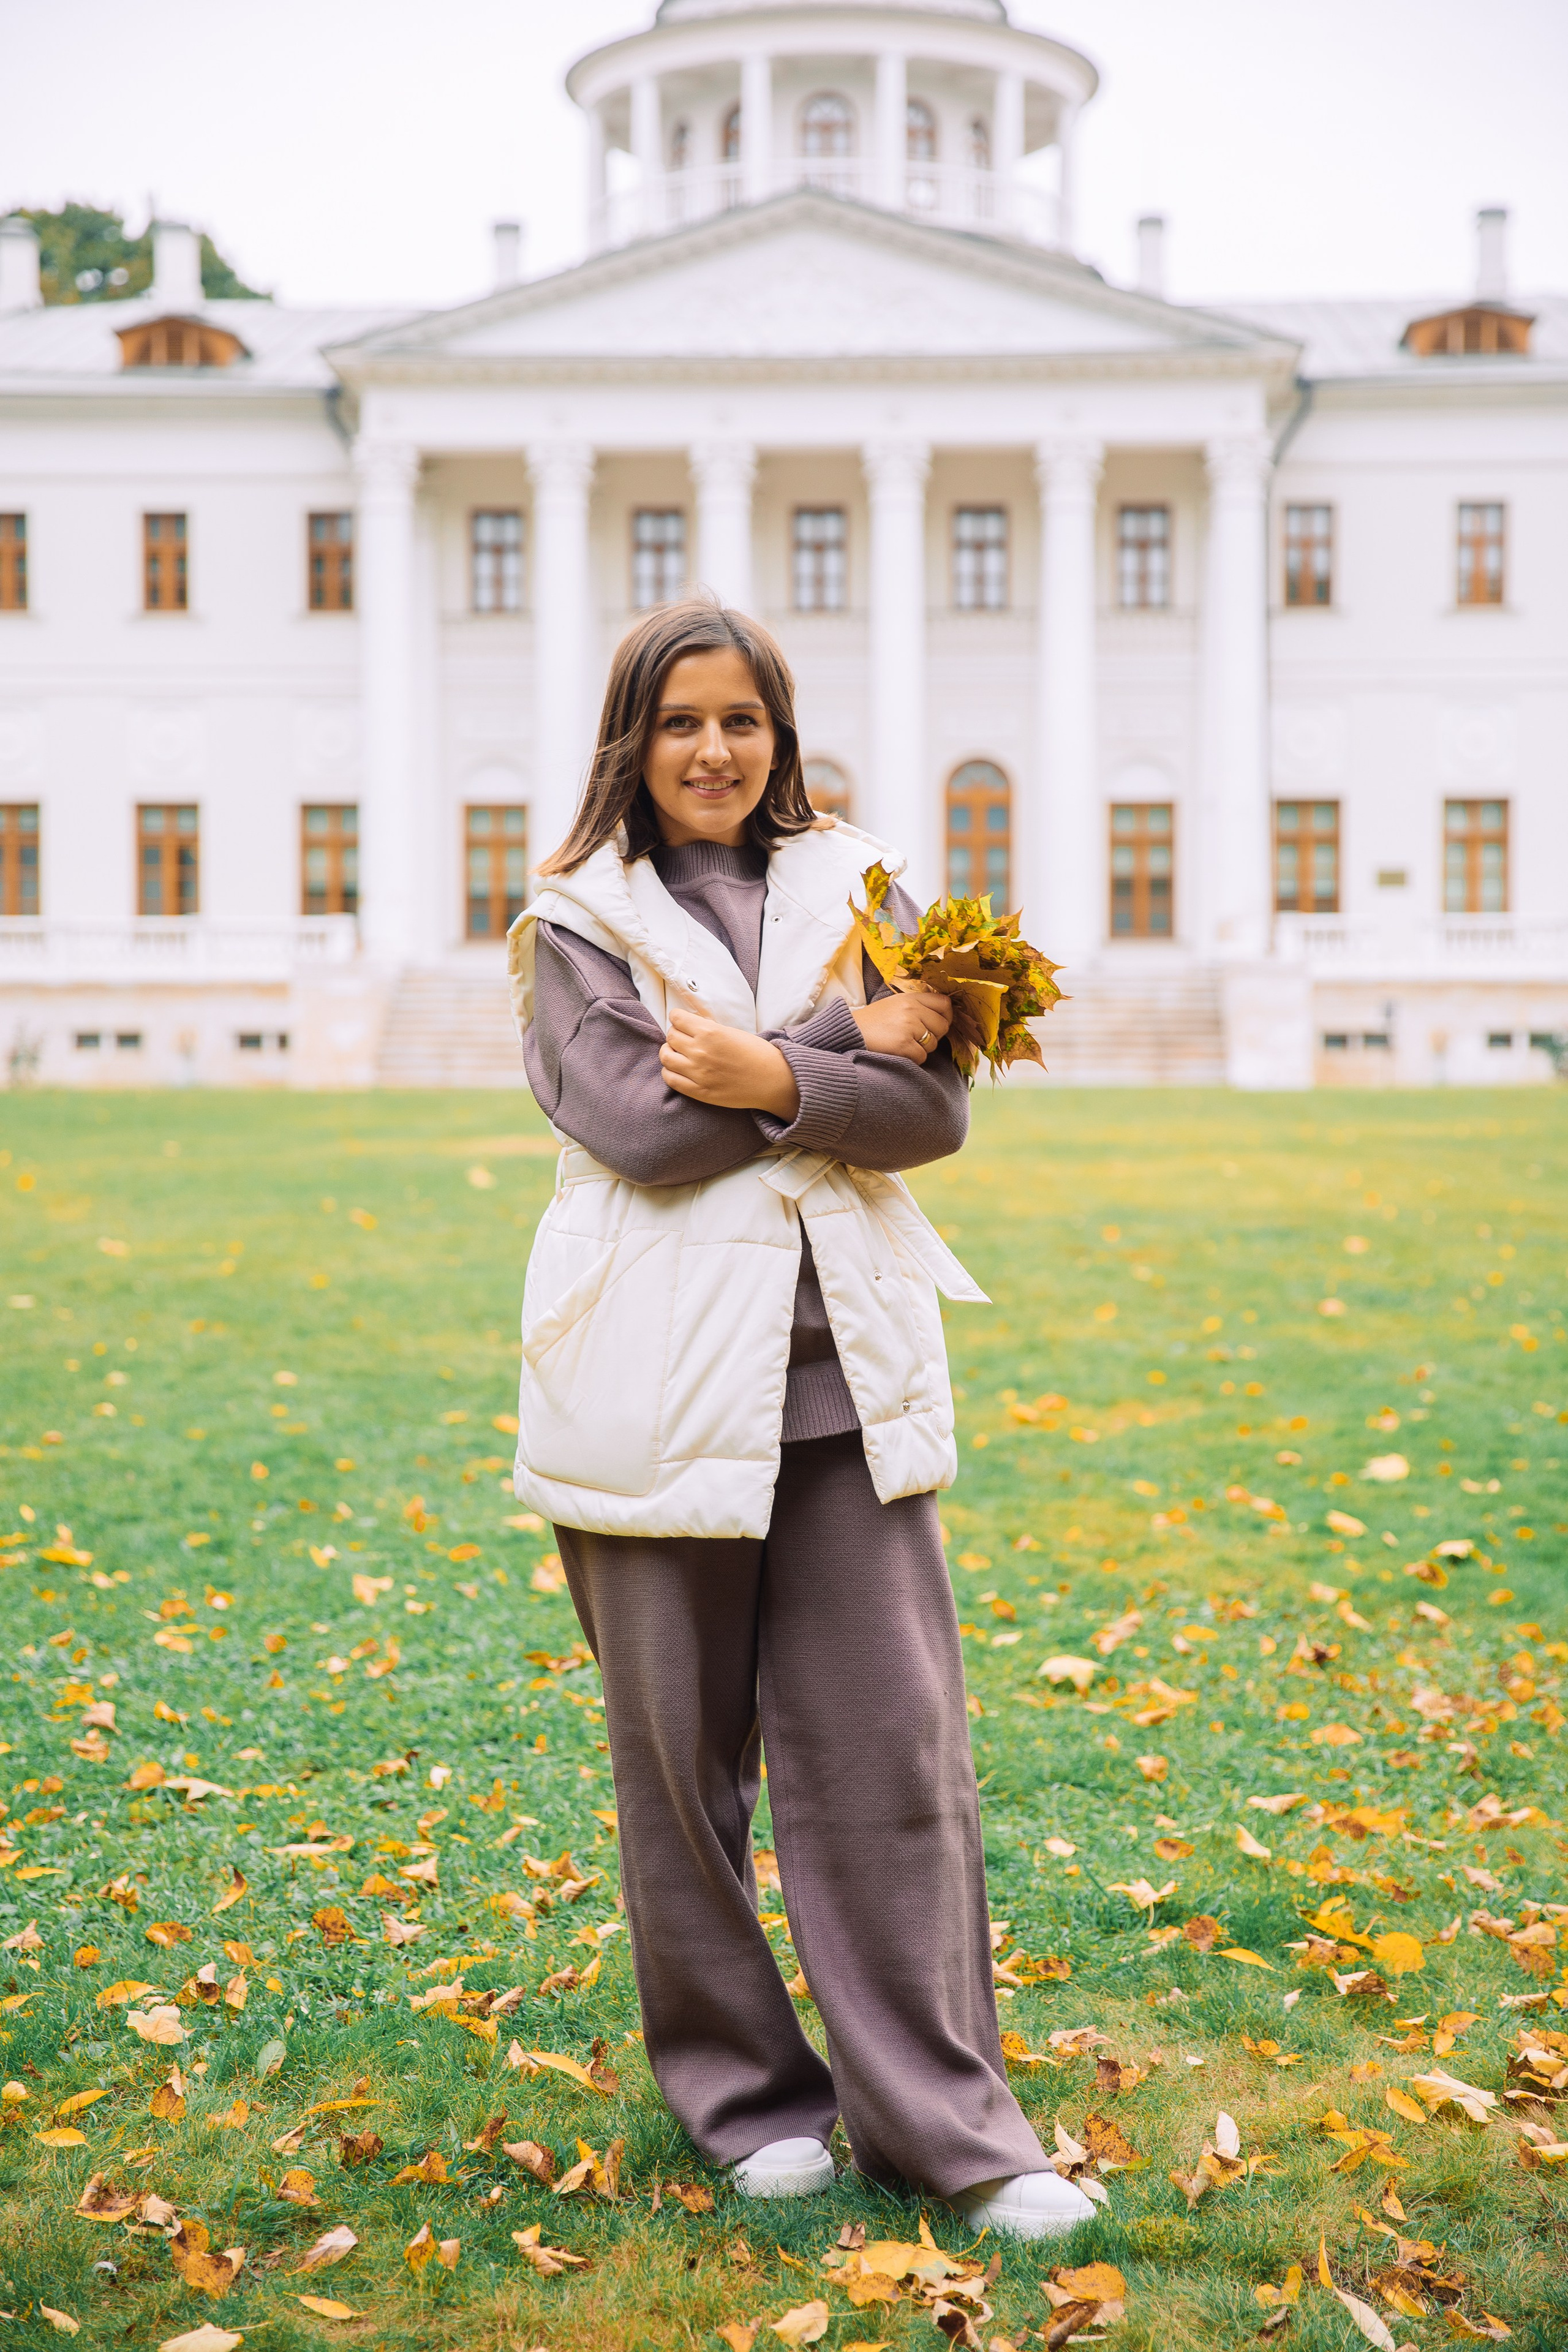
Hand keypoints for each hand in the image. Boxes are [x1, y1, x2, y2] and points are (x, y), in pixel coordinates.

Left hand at [660, 1002, 800, 1119]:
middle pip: (670, 1036)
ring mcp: (698, 1073)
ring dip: (669, 1052)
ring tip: (678, 1053)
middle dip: (675, 1034)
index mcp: (710, 1032)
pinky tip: (678, 1069)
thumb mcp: (732, 1032)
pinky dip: (670, 1072)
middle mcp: (701, 1051)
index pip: (677, 1018)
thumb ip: (709, 1029)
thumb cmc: (757, 1054)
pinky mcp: (699, 1091)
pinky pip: (671, 1079)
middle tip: (683, 1038)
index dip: (678, 1018)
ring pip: (666, 1057)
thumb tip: (690, 1026)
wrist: (774, 1081)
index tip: (681, 1021)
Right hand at [850, 986, 952, 1063]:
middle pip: (942, 1026)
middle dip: (934, 1036)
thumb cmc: (872, 1021)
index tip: (939, 1024)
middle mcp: (912, 1010)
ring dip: (922, 1049)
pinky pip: (921, 1057)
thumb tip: (942, 1015)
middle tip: (917, 1038)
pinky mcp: (903, 1044)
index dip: (946, 1016)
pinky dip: (912, 1059)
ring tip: (903, 1044)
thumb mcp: (894, 1003)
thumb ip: (916, 1006)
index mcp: (911, 998)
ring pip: (933, 1044)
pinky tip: (899, 1053)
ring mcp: (908, 1026)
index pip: (944, 1003)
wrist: (850, 1032)